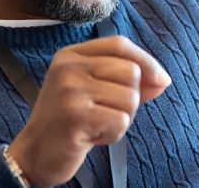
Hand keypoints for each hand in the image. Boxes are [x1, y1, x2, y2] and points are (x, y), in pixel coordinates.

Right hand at [8, 35, 171, 187]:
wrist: (35, 154)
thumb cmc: (70, 121)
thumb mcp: (95, 91)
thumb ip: (128, 82)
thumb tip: (163, 80)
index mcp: (72, 55)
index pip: (120, 44)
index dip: (147, 60)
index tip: (161, 80)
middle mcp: (69, 67)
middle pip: (131, 71)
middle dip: (130, 98)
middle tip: (106, 113)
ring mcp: (70, 90)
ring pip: (130, 98)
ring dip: (122, 119)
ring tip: (98, 124)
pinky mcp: (75, 115)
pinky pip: (121, 120)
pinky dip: (114, 134)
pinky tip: (93, 136)